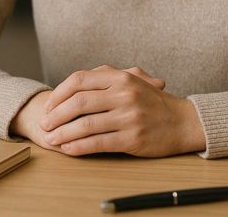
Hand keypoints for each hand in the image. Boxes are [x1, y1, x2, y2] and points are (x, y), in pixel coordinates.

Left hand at [8, 68, 165, 153]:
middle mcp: (123, 94)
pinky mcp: (132, 138)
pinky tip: (68, 150)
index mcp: (120, 77)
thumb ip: (106, 78)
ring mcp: (128, 116)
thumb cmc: (153, 102)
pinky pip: (98, 143)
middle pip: (78, 102)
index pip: (79, 80)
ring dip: (63, 134)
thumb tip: (74, 84)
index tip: (48, 105)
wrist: (183, 121)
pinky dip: (79, 147)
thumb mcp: (133, 81)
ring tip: (51, 139)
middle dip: (56, 115)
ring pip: (85, 125)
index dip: (59, 93)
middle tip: (44, 124)